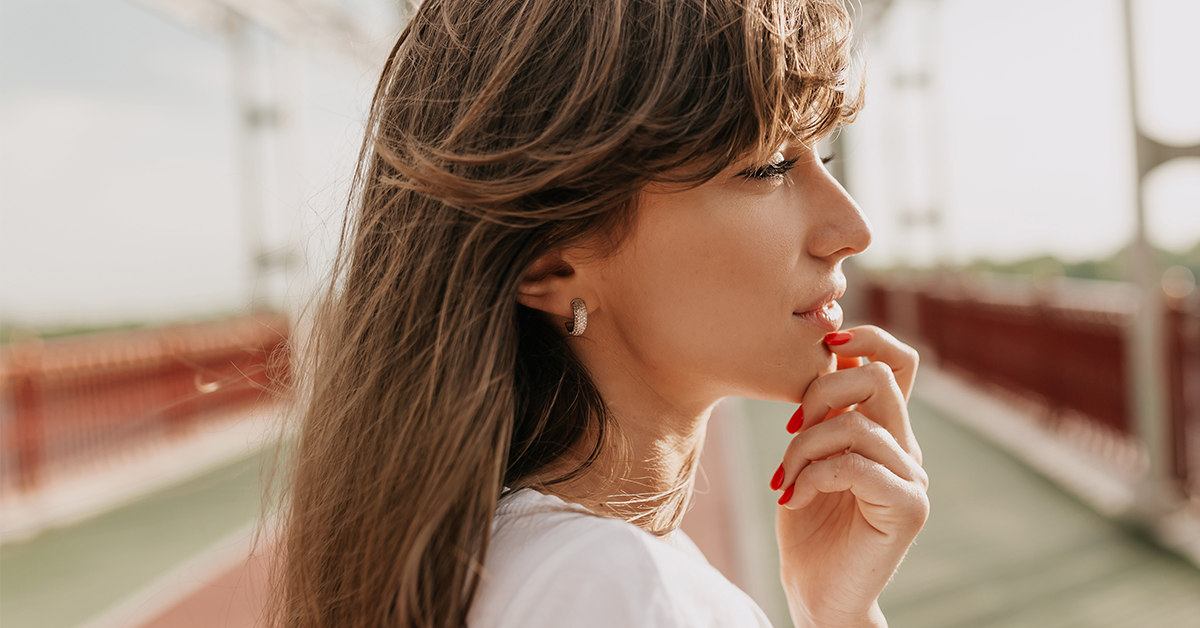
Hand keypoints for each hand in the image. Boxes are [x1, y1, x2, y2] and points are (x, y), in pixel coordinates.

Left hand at [771, 326, 926, 627]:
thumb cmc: (806, 521)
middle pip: (877, 377)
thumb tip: (830, 351)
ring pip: (857, 423)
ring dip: (803, 447)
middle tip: (789, 430)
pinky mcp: (908, 507)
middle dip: (819, 391)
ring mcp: (913, 478)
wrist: (816, 591)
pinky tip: (794, 497)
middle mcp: (906, 448)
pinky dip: (812, 475)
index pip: (896, 362)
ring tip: (784, 479)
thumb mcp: (807, 452)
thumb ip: (822, 410)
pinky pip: (854, 465)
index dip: (865, 339)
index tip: (823, 348)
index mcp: (886, 430)